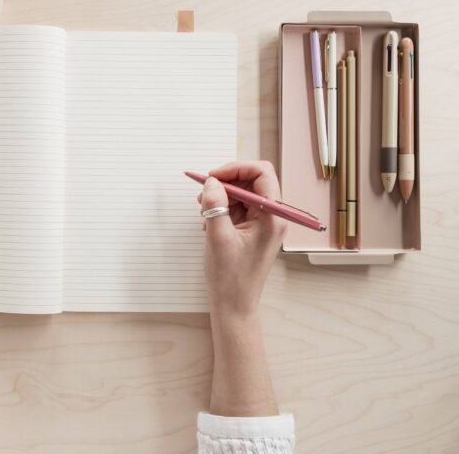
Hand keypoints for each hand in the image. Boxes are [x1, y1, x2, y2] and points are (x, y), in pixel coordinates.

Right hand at [197, 161, 285, 416]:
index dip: (236, 169)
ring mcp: (263, 223)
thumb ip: (215, 206)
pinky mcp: (252, 231)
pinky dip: (222, 208)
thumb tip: (211, 182)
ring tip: (202, 210)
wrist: (234, 306)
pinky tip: (208, 222)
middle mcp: (272, 216)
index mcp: (272, 217)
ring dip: (221, 196)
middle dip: (226, 182)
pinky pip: (238, 208)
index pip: (262, 173)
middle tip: (204, 192)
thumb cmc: (230, 278)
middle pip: (252, 181)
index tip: (213, 176)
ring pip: (243, 193)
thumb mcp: (218, 238)